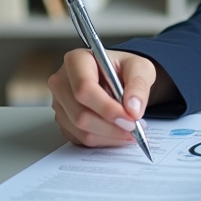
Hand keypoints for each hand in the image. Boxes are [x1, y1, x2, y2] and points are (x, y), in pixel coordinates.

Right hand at [48, 48, 174, 146]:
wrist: (118, 77)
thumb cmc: (124, 68)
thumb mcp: (140, 67)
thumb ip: (138, 85)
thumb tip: (133, 109)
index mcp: (77, 60)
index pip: (84, 88)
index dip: (106, 107)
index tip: (129, 118)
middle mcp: (62, 82)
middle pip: (79, 113)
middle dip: (110, 126)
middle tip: (134, 128)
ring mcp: (60, 103)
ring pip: (80, 129)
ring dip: (109, 135)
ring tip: (130, 130)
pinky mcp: (63, 120)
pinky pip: (80, 138)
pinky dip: (103, 139)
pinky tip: (118, 132)